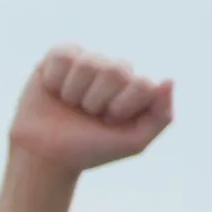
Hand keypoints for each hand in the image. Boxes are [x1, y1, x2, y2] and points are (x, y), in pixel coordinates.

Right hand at [7, 45, 173, 175]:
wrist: (43, 156)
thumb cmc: (87, 150)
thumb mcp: (133, 142)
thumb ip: (161, 116)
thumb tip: (168, 80)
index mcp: (134, 88)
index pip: (142, 83)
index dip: (122, 107)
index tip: (108, 123)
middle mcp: (113, 71)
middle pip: (116, 71)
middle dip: (97, 101)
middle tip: (86, 115)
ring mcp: (87, 62)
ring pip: (88, 64)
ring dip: (74, 93)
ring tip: (68, 105)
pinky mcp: (58, 57)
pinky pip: (64, 55)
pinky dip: (56, 79)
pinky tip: (54, 91)